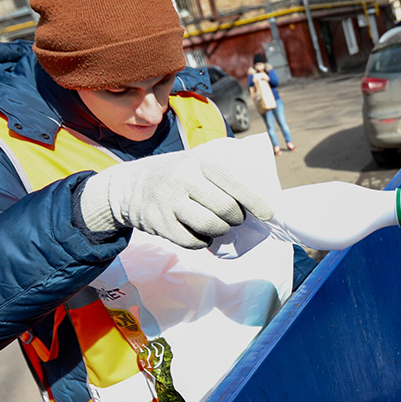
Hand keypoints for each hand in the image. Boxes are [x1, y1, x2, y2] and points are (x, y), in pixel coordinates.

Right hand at [79, 139, 274, 248]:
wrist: (132, 185)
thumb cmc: (182, 174)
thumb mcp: (202, 159)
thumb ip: (231, 169)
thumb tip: (267, 193)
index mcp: (200, 159)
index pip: (235, 180)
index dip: (256, 199)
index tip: (268, 213)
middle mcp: (183, 177)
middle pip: (226, 208)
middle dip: (237, 218)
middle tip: (235, 217)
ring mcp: (168, 201)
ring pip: (211, 226)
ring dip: (222, 230)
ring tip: (220, 224)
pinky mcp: (158, 222)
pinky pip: (192, 242)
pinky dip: (203, 242)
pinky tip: (201, 233)